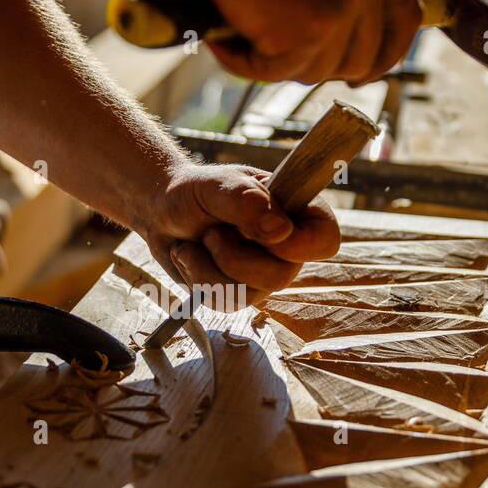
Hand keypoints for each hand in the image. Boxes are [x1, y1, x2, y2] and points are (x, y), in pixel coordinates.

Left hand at [143, 160, 339, 304]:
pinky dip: (198, 279)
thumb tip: (281, 231)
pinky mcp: (239, 293)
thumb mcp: (217, 186)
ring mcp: (264, 274)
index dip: (301, 246)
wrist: (162, 212)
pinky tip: (192, 257)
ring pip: (248, 294)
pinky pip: (225, 302)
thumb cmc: (196, 192)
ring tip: (199, 241)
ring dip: (210, 267)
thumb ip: (246, 202)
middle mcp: (287, 249)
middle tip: (211, 231)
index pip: (325, 239)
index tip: (266, 234)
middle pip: (280, 277)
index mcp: (296, 213)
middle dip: (233, 257)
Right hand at [175, 0, 420, 85]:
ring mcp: (341, 5)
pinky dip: (243, 62)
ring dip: (275, 61)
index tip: (361, 71)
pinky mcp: (308, 32)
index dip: (386, 52)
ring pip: (317, 71)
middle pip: (363, 58)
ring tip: (241, 26)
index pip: (406, 17)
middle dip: (322, 66)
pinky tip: (225, 32)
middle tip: (280, 54)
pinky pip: (275, 74)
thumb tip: (340, 37)